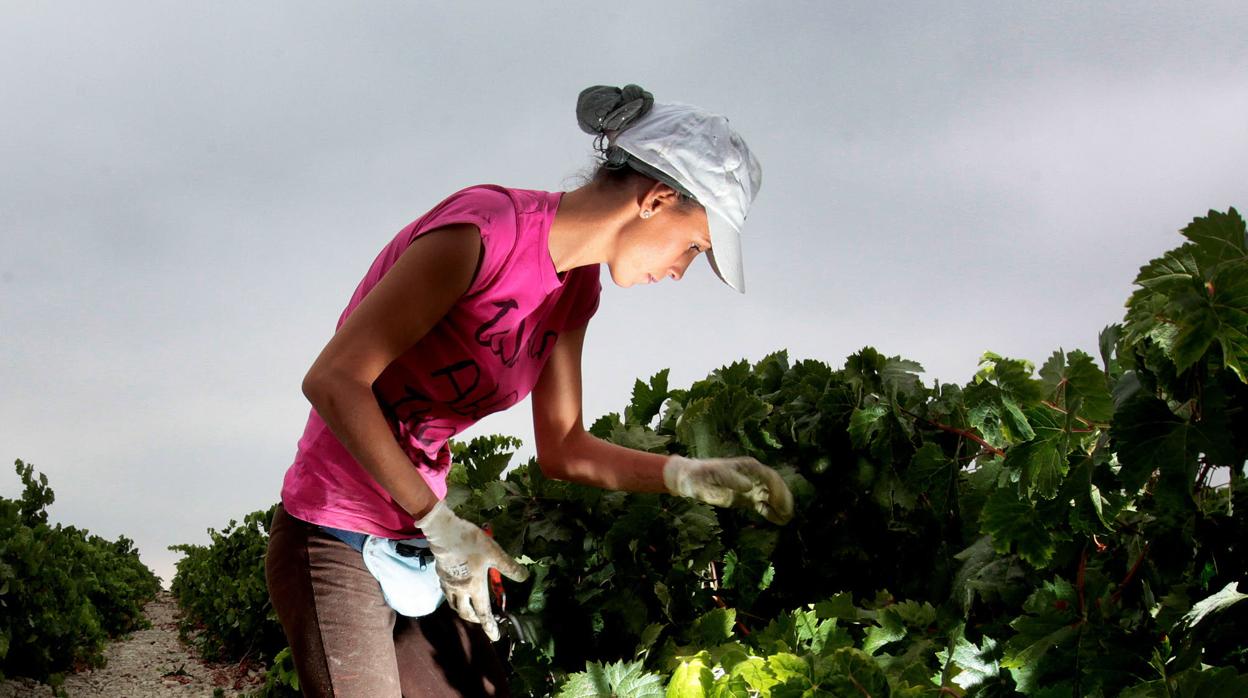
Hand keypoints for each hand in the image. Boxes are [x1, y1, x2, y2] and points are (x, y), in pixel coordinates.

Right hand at [415, 500, 529, 640]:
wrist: (444, 532)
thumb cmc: (471, 544)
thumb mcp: (495, 553)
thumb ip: (509, 567)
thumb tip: (524, 577)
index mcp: (474, 588)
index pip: (483, 613)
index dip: (489, 626)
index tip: (495, 637)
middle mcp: (460, 590)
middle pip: (466, 612)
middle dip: (475, 619)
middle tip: (483, 619)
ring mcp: (448, 583)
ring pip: (454, 604)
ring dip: (463, 610)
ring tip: (470, 607)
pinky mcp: (440, 574)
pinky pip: (447, 592)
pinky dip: (453, 597)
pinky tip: (457, 589)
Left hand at [662, 455, 793, 524]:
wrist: (689, 479)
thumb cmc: (700, 476)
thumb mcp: (713, 476)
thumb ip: (730, 480)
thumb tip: (749, 486)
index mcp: (748, 467)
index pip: (769, 477)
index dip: (777, 490)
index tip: (779, 504)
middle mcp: (753, 475)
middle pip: (775, 485)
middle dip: (783, 499)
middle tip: (788, 514)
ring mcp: (751, 486)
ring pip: (772, 495)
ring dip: (781, 506)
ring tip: (786, 520)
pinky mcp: (747, 497)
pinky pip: (763, 504)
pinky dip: (771, 511)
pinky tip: (778, 521)